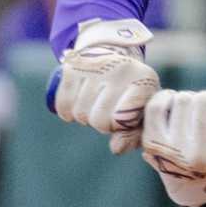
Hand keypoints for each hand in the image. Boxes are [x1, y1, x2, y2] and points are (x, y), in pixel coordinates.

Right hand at [56, 19, 158, 153]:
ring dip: (85, 116)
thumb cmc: (132, 94)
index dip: (119, 126)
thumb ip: (133, 135)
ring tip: (95, 103)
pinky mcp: (72, 65)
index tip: (124, 118)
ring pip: (79, 113)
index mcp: (143, 81)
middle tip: (108, 112)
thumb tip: (115, 148)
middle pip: (98, 120)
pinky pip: (62, 103)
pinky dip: (68, 110)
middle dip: (101, 123)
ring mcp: (94, 65)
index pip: (121, 120)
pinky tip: (79, 101)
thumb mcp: (142, 113)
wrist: (116, 58)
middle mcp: (120, 68)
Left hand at [141, 88, 205, 206]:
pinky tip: (173, 105)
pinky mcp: (151, 144)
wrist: (194, 189)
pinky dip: (165, 98)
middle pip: (203, 100)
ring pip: (182, 99)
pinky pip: (156, 106)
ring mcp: (171, 151)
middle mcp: (196, 157)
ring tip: (191, 110)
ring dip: (188, 99)